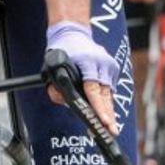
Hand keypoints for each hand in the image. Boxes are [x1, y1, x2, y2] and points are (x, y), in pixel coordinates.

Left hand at [46, 21, 120, 136]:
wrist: (73, 33)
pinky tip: (106, 113)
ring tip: (110, 128)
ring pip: (109, 94)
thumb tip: (65, 103)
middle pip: (105, 95)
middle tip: (111, 132)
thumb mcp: (51, 68)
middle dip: (108, 115)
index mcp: (88, 61)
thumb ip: (55, 88)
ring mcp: (109, 64)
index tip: (105, 121)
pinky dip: (106, 99)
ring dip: (108, 111)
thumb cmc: (62, 51)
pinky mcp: (113, 67)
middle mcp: (102, 63)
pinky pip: (109, 88)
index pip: (93, 89)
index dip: (99, 107)